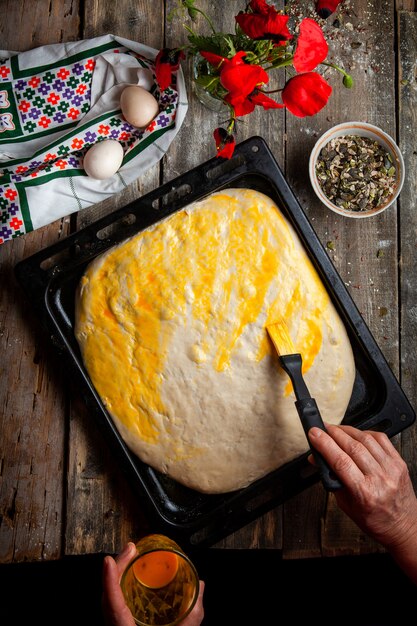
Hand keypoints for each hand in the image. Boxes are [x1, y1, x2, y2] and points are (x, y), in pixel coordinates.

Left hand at [102, 542, 204, 625]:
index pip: (111, 604)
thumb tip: (200, 588)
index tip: (108, 561)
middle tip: (130, 550)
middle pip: (107, 598)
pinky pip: (113, 609)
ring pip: (107, 603)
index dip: (108, 580)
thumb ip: (192, 617)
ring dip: (116, 579)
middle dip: (116, 570)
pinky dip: (119, 592)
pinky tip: (129, 586)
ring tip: (129, 561)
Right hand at [308, 424, 416, 583]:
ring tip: (336, 430)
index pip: (340, 460)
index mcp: (364, 493)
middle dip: (333, 433)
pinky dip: (365, 433)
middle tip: (322, 428)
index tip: (314, 434)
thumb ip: (331, 479)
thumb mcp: (346, 505)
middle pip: (352, 446)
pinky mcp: (399, 462)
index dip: (324, 444)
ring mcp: (391, 469)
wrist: (402, 526)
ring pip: (366, 439)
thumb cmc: (374, 520)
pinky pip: (381, 439)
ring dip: (347, 430)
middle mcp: (380, 479)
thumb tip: (317, 457)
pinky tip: (357, 434)